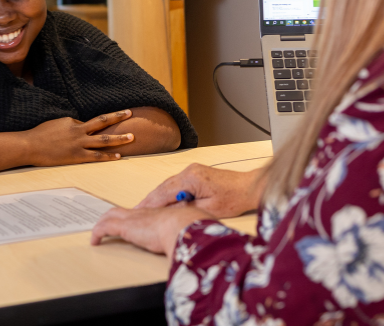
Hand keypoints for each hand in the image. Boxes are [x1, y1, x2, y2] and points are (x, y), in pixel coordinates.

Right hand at [27, 110, 134, 166]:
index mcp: (73, 122)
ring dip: (119, 139)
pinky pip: (96, 156)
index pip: (87, 123)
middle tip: (129, 113)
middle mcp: (79, 131)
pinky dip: (108, 156)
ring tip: (132, 136)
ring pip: (104, 140)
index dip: (86, 129)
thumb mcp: (55, 124)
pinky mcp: (77, 156)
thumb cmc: (40, 135)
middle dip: (117, 117)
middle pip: (102, 122)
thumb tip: (77, 127)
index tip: (82, 135)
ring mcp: (79, 144)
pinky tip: (119, 156)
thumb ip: (68, 125)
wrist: (30, 146)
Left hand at [91, 204, 210, 256]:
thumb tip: (194, 243)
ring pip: (111, 216)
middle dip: (112, 217)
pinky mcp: (125, 227)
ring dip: (103, 223)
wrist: (183, 226)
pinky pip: (104, 228)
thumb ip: (186, 234)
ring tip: (98, 232)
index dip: (133, 217)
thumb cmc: (189, 229)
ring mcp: (133, 218)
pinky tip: (95, 241)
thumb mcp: (186, 231)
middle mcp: (143, 213)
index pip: (140, 213)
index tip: (130, 223)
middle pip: (122, 211)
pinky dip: (98, 233)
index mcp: (157, 214)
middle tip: (106, 224)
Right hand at [135, 164, 266, 217]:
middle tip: (135, 211)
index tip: (138, 212)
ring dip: (157, 196)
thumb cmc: (233, 199)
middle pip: (163, 186)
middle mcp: (189, 171)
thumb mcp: (209, 209)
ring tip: (144, 208)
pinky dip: (166, 192)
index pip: (165, 192)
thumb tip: (168, 213)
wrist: (248, 187)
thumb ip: (187, 209)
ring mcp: (191, 170)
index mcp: (192, 178)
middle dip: (150, 200)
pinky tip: (160, 201)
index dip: (151, 204)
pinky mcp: (194, 173)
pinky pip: (175, 183)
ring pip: (168, 184)